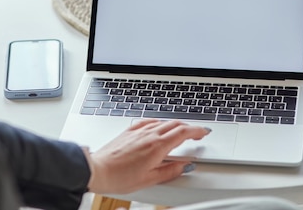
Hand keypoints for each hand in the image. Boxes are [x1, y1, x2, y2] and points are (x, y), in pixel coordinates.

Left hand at [85, 119, 210, 193]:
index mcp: (157, 146)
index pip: (183, 133)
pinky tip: (160, 126)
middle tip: (197, 133)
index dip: (197, 131)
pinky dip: (160, 122)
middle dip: (189, 127)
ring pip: (163, 122)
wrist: (98, 170)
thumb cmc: (119, 177)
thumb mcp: (150, 179)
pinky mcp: (129, 131)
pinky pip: (149, 121)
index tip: (204, 132)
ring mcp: (138, 131)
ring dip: (176, 124)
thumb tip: (185, 166)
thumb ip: (170, 171)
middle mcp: (149, 134)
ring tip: (182, 132)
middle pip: (175, 124)